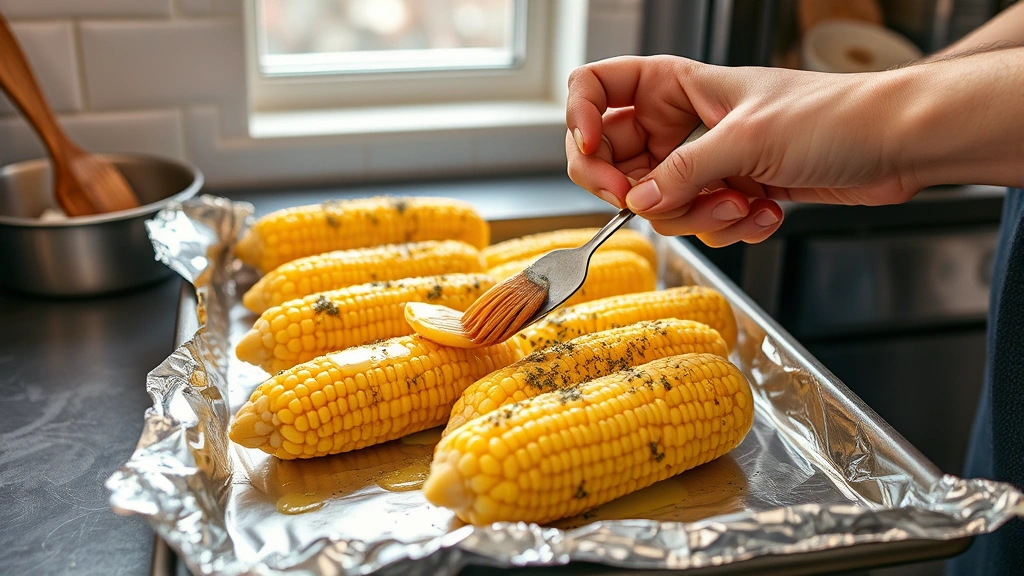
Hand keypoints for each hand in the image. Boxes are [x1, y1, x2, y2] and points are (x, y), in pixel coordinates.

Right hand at [565, 56, 917, 245]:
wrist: (895, 146)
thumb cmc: (832, 116)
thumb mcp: (745, 140)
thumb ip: (683, 174)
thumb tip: (638, 204)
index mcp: (676, 86)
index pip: (598, 89)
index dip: (582, 121)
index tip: (594, 157)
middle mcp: (683, 123)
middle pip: (619, 162)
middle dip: (644, 192)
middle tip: (658, 203)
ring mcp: (706, 161)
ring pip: (661, 204)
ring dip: (699, 215)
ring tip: (742, 204)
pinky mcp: (731, 192)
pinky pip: (701, 222)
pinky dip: (729, 227)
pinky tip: (764, 213)